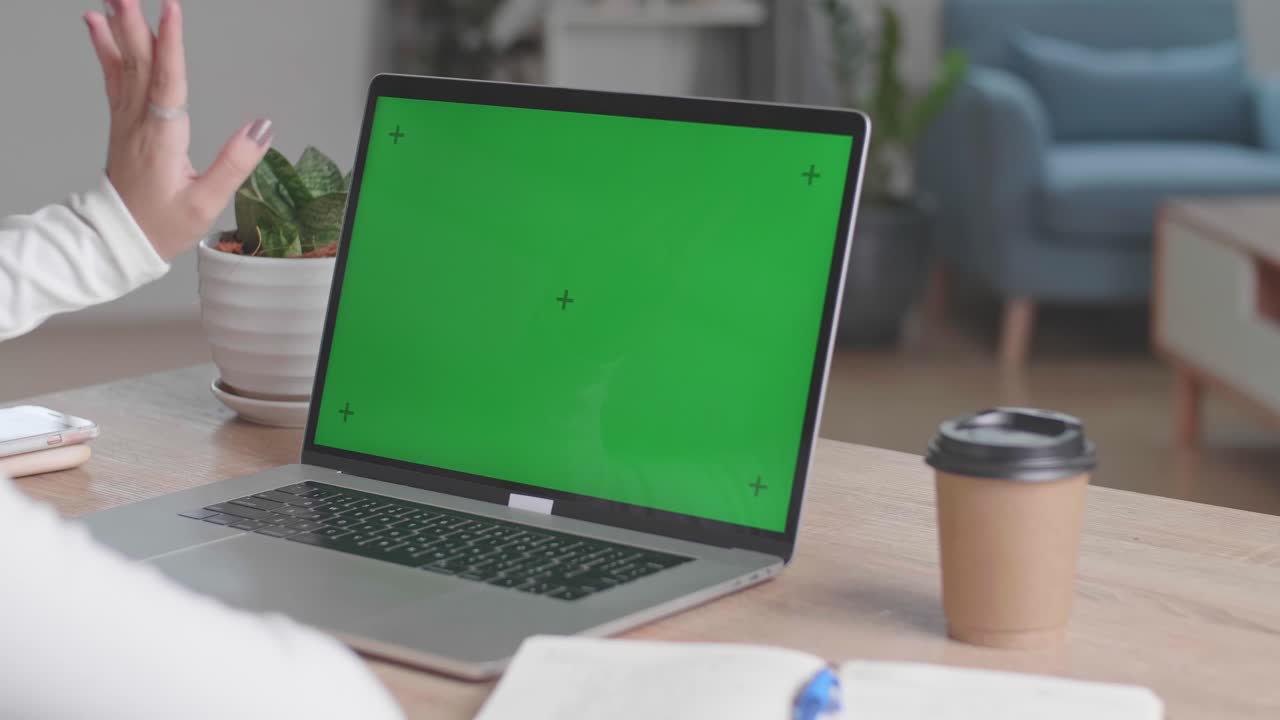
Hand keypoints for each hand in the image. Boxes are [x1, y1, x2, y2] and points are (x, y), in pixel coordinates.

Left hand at [84, 0, 272, 261]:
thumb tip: (262, 127)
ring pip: (124, 64)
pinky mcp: (123, 123)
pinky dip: (106, 49)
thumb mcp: (206, 203)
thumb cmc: (162, 225)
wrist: (119, 241)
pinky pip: (114, 77)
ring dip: (120, 27)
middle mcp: (140, 122)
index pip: (168, 81)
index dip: (171, 44)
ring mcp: (127, 121)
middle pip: (140, 62)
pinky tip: (98, 27)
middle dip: (135, 22)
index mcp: (163, 138)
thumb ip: (235, 163)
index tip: (171, 10)